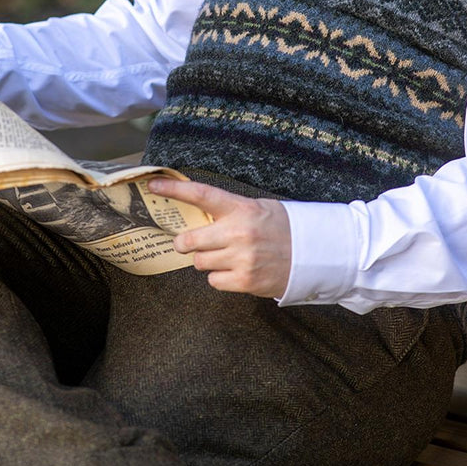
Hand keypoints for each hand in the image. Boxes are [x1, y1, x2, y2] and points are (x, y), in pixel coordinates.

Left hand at [147, 179, 291, 298]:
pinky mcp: (244, 281)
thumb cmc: (282, 228)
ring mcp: (241, 258)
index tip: (154, 184)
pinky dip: (219, 277)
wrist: (312, 254)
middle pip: (189, 240)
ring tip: (226, 256)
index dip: (175, 189)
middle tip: (187, 243)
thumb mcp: (258, 209)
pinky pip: (213, 281)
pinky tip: (235, 270)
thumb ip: (229, 212)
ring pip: (199, 262)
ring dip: (207, 260)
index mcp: (241, 208)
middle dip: (184, 244)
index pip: (201, 195)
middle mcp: (238, 232)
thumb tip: (198, 216)